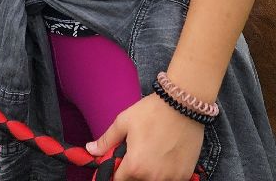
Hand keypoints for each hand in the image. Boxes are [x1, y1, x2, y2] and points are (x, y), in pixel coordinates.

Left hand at [85, 92, 203, 179]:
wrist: (184, 103)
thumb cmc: (152, 111)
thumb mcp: (124, 121)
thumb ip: (106, 140)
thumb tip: (90, 150)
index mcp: (134, 166)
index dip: (116, 173)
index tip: (119, 164)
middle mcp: (152, 177)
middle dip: (133, 173)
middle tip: (138, 154)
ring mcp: (171, 178)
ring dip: (149, 174)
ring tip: (153, 155)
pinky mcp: (184, 175)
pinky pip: (170, 180)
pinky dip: (166, 174)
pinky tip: (166, 157)